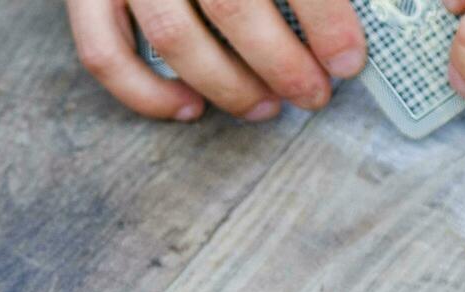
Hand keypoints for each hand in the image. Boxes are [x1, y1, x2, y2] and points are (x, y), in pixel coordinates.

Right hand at [67, 0, 366, 120]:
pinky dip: (146, 93)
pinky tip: (190, 107)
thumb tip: (359, 3)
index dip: (324, 18)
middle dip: (281, 64)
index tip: (349, 58)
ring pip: (174, 36)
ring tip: (266, 106)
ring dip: (227, 85)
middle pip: (232, 5)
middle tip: (314, 93)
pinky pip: (105, 52)